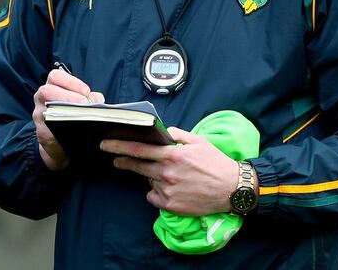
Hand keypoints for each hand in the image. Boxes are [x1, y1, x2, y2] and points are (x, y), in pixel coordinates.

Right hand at [32, 67, 103, 170]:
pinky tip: (75, 128)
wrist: (60, 140)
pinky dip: (61, 127)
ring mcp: (39, 114)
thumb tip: (96, 100)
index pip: (56, 76)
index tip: (86, 91)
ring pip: (44, 108)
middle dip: (67, 95)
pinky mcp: (41, 131)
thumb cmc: (71, 115)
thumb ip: (89, 99)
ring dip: (63, 110)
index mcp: (53, 86)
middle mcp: (42, 98)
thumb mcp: (81, 103)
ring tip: (79, 114)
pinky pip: (47, 128)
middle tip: (83, 102)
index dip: (71, 81)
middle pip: (46, 90)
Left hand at [101, 127, 238, 215]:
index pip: (138, 149)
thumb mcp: (198, 141)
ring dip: (152, 176)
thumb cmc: (216, 163)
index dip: (119, 146)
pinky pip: (153, 196)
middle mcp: (167, 172)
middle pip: (137, 166)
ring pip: (148, 180)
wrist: (232, 189)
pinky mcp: (171, 205)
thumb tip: (162, 131)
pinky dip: (157, 192)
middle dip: (124, 161)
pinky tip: (170, 189)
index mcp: (172, 155)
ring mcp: (168, 190)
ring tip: (169, 175)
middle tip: (117, 160)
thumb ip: (176, 134)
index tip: (105, 145)